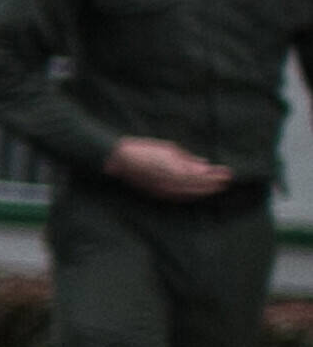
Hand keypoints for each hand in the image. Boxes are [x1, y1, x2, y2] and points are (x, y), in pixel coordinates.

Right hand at [110, 137, 233, 200]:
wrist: (119, 160)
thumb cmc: (144, 149)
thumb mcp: (169, 149)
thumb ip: (188, 159)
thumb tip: (205, 165)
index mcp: (176, 170)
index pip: (202, 176)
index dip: (216, 175)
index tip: (229, 172)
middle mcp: (172, 184)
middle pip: (199, 187)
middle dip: (214, 184)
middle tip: (227, 180)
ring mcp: (164, 191)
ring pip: (190, 194)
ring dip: (205, 192)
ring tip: (217, 188)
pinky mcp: (158, 194)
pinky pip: (180, 198)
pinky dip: (192, 196)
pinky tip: (198, 194)